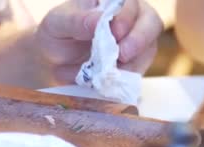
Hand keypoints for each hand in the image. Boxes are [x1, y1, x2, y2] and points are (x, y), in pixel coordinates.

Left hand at [36, 0, 162, 83]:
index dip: (126, 16)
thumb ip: (76, 21)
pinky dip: (126, 77)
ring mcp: (135, 40)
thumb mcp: (57, 24)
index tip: (115, 32)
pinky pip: (140, 70)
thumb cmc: (56, 35)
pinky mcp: (134, 63)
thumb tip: (99, 20)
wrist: (53, 62)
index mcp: (111, 0)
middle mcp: (130, 15)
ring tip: (112, 73)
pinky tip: (110, 81)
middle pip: (150, 21)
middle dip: (139, 39)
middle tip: (122, 55)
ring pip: (149, 48)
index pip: (128, 2)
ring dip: (133, 62)